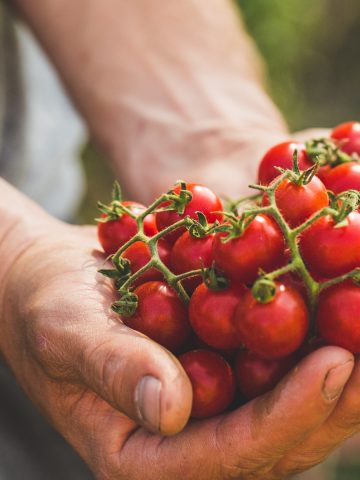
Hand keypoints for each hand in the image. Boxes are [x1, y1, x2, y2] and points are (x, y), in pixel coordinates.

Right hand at [1, 220, 359, 479]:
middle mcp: (185, 437)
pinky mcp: (217, 366)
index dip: (285, 414)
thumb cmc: (45, 306)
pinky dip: (308, 340)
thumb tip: (170, 408)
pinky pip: (271, 364)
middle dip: (332, 402)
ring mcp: (206, 403)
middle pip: (273, 439)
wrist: (52, 279)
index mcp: (142, 453)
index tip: (334, 364)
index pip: (227, 454)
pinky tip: (340, 308)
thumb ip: (112, 369)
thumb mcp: (65, 332)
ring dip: (337, 375)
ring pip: (284, 403)